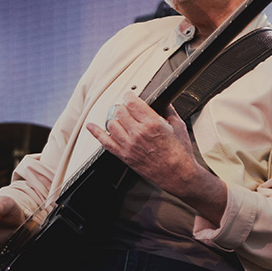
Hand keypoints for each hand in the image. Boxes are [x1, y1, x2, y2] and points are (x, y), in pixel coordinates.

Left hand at [87, 93, 226, 223]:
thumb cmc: (180, 153)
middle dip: (123, 107)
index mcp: (152, 124)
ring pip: (112, 124)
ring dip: (115, 118)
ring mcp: (129, 145)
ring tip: (121, 118)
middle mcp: (138, 134)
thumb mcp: (178, 126)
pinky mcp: (125, 156)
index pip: (132, 103)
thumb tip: (163, 102)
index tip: (130, 96)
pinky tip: (91, 126)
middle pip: (120, 112)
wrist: (178, 175)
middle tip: (128, 108)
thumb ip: (168, 111)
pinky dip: (96, 133)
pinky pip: (105, 142)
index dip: (129, 96)